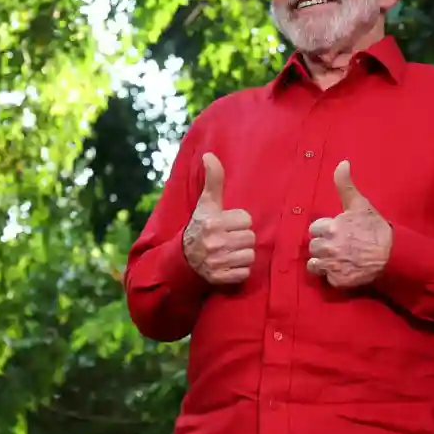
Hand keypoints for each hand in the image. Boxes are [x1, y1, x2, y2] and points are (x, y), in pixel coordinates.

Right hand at [182, 153, 254, 284]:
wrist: (183, 259)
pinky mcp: (220, 278)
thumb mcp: (206, 203)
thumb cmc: (199, 226)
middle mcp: (214, 243)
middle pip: (250, 238)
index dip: (239, 221)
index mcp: (212, 222)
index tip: (227, 224)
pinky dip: (239, 270)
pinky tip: (228, 264)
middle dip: (241, 237)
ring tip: (229, 251)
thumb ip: (213, 180)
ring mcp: (217, 262)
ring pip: (250, 255)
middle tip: (228, 238)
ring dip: (242, 254)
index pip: (246, 219)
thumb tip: (209, 155)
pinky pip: (245, 273)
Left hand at [307, 161, 391, 287]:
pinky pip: (326, 279)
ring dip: (323, 262)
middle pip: (313, 246)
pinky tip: (344, 269)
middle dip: (323, 245)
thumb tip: (342, 162)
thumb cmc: (376, 229)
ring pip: (315, 264)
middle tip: (339, 245)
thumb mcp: (360, 204)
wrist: (393, 255)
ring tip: (338, 258)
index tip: (336, 232)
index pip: (314, 229)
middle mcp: (328, 247)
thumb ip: (345, 184)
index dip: (324, 230)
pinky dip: (332, 276)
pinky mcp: (337, 281)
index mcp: (330, 228)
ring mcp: (332, 266)